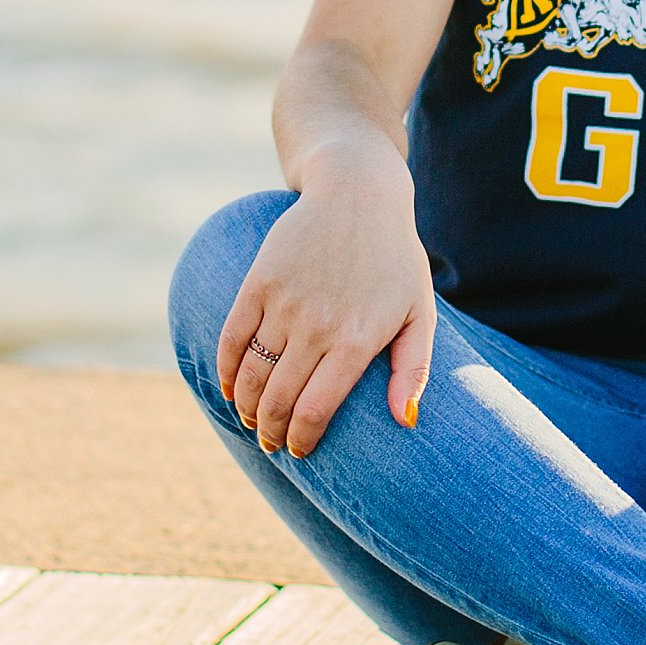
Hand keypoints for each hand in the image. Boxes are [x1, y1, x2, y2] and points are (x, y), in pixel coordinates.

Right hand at [218, 139, 438, 457]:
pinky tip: (231, 388)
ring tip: (252, 420)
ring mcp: (284, 302)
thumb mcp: (419, 311)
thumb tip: (404, 420)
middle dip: (270, 432)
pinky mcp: (258, 282)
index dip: (301, 440)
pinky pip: (232, 338)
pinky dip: (226, 370)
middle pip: (277, 401)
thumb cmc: (394, 258)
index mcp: (356, 341)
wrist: (356, 192)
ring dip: (246, 407)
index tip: (299, 452)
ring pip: (251, 375)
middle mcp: (317, 325)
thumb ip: (413, 369)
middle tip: (271, 444)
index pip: (314, 411)